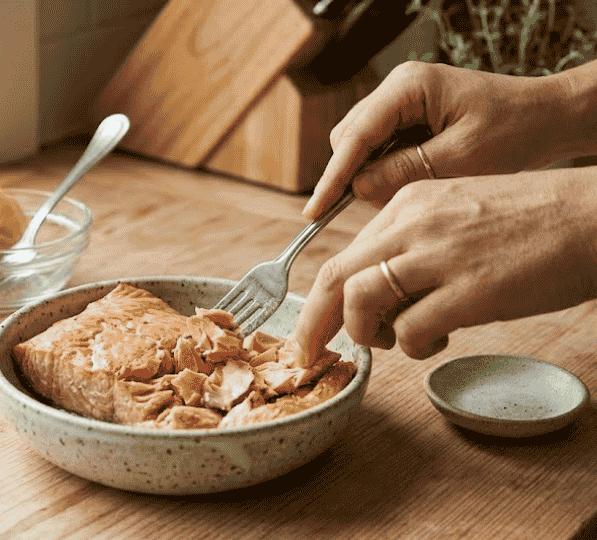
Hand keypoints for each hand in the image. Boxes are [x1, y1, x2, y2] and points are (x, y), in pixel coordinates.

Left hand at [292, 167, 596, 362]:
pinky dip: (412, 346)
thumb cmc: (532, 221)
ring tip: (394, 341)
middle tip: (309, 356)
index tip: (313, 329)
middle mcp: (413, 225)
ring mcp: (439, 256)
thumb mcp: (455, 213)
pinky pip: (410, 330)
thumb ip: (412, 245)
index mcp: (407, 205)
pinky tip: (437, 341)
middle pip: (334, 278)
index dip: (318, 301)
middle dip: (314, 326)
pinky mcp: (471, 290)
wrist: (594, 216)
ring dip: (367, 335)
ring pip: (361, 301)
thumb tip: (376, 294)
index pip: (341, 256)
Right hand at [302, 61, 591, 219]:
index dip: (332, 177)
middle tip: (378, 208)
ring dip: (373, 175)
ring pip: (361, 146)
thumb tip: (357, 190)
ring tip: (406, 194)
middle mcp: (398, 88)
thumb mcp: (461, 158)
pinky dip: (387, 171)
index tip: (315, 212)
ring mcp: (401, 101)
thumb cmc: (517, 130)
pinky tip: (411, 184)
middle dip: (355, 176)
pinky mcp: (408, 118)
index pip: (355, 136)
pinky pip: (380, 149)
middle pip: (349, 139)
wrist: (549, 117)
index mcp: (409, 87)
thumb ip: (405, 172)